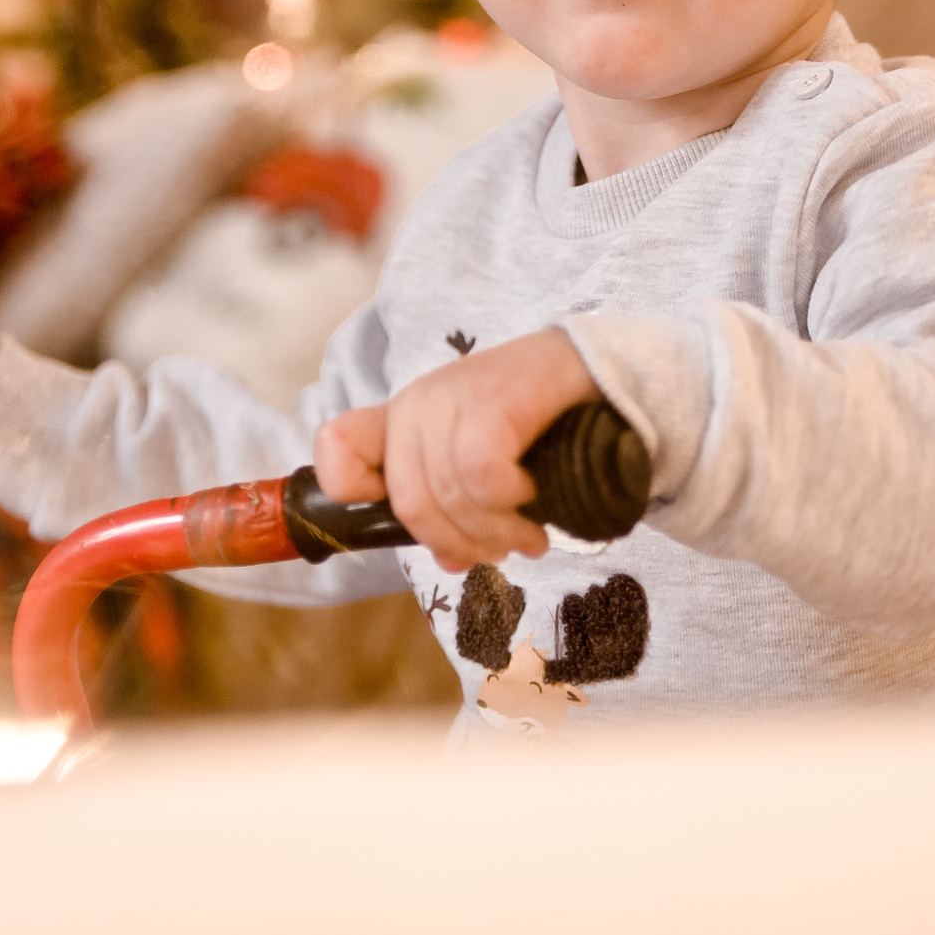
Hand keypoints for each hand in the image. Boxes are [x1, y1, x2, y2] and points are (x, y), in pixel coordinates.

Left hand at [313, 328, 597, 572]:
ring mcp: (448, 396)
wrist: (597, 372)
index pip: (337, 447)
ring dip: (496, 533)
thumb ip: (454, 510)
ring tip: (530, 537)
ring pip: (449, 495)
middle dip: (459, 543)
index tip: (414, 523)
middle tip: (503, 551)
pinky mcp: (488, 398)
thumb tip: (449, 562)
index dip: (352, 492)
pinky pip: (480, 475)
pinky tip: (536, 498)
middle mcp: (415, 404)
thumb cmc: (537, 426)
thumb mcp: (481, 466)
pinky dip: (511, 500)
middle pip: (408, 503)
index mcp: (401, 421)